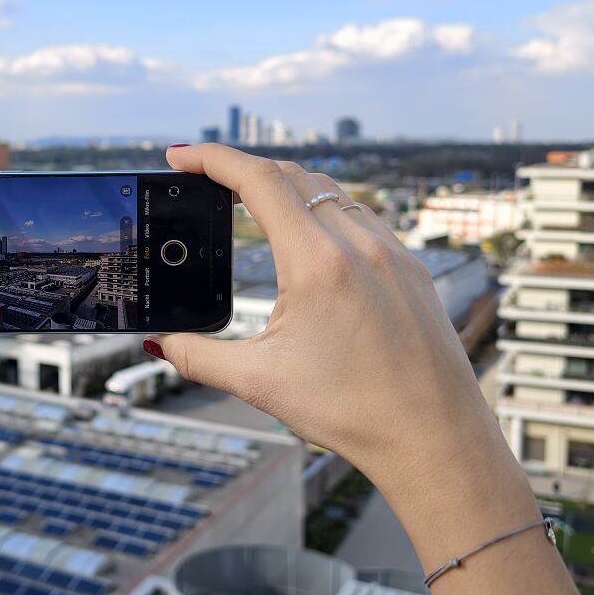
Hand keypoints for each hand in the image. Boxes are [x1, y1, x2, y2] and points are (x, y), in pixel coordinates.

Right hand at [146, 144, 582, 594]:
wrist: (436, 439)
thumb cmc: (354, 412)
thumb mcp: (259, 383)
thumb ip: (198, 358)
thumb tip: (157, 345)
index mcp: (317, 263)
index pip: (256, 181)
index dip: (211, 159)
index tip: (179, 155)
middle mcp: (359, 244)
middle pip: (291, 176)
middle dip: (240, 170)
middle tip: (202, 179)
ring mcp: (391, 251)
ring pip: (330, 189)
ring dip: (285, 185)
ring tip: (249, 201)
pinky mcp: (410, 267)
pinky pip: (360, 214)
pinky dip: (323, 207)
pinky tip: (308, 232)